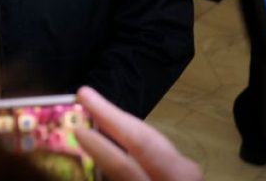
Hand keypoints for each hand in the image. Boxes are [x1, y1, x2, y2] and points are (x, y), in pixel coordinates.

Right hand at [75, 87, 202, 180]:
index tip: (76, 129)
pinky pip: (159, 148)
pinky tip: (119, 130)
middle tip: (83, 93)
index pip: (125, 166)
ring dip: (124, 123)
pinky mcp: (187, 170)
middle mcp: (180, 176)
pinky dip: (137, 137)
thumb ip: (112, 177)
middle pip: (145, 139)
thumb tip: (87, 148)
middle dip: (112, 115)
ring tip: (96, 106)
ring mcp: (188, 172)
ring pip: (153, 139)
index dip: (100, 148)